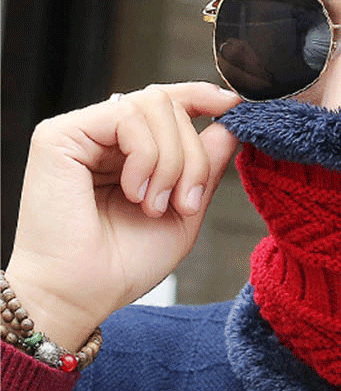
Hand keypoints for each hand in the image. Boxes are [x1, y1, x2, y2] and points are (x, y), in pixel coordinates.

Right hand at [5, 83, 240, 351]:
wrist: (81, 295)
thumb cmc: (122, 265)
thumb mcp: (184, 212)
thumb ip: (205, 167)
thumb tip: (230, 125)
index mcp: (128, 152)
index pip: (167, 104)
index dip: (201, 96)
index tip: (232, 105)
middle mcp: (103, 138)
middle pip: (169, 104)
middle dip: (193, 154)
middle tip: (184, 203)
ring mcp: (80, 133)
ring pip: (154, 105)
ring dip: (171, 160)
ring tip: (154, 205)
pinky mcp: (59, 135)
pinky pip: (126, 115)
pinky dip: (146, 156)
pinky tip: (134, 192)